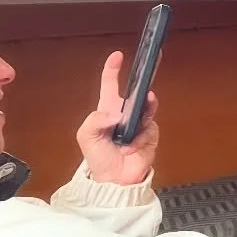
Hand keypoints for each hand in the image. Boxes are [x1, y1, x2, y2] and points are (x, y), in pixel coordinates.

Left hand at [76, 51, 158, 185]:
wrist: (113, 180)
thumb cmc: (98, 158)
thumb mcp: (86, 136)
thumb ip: (95, 120)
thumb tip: (116, 113)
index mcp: (107, 111)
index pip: (110, 85)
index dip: (113, 69)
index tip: (117, 56)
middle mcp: (125, 114)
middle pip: (137, 91)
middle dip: (145, 78)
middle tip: (150, 64)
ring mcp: (139, 124)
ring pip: (147, 107)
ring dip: (146, 105)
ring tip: (147, 100)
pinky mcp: (150, 135)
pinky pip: (149, 128)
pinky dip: (139, 136)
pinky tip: (131, 145)